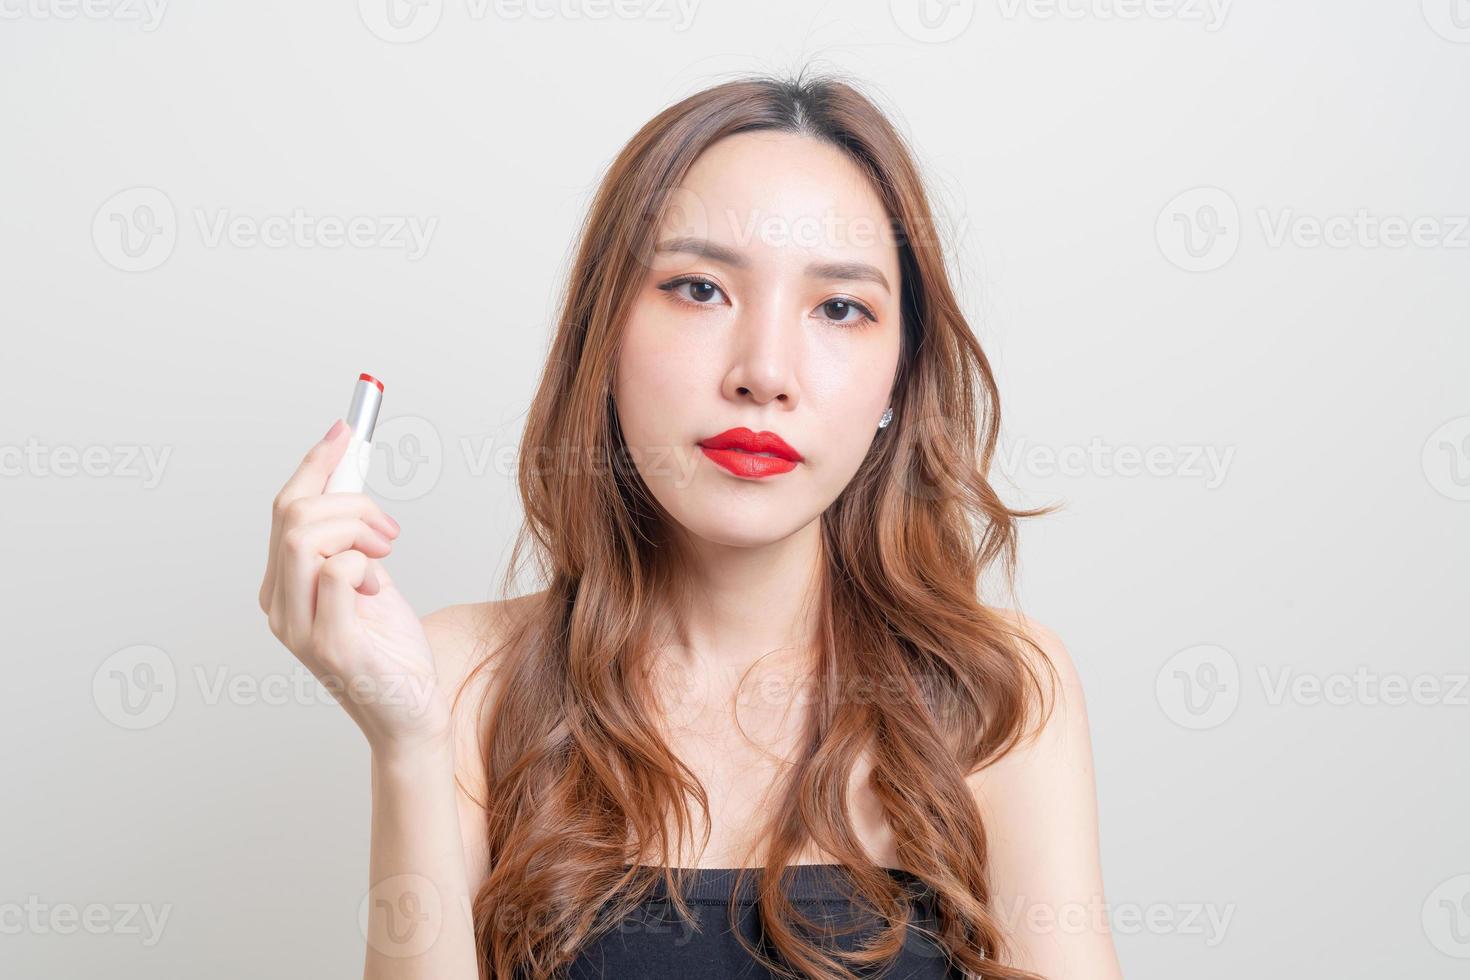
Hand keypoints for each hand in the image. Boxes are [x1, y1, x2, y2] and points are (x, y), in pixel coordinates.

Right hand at [258, 419, 449, 753]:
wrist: (411, 713)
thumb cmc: (392, 649)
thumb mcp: (371, 576)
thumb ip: (353, 533)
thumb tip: (350, 469)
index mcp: (283, 585)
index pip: (285, 507)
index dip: (318, 462)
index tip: (348, 428)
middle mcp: (280, 604)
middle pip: (292, 514)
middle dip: (350, 501)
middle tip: (389, 528)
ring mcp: (298, 627)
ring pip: (305, 535)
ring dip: (358, 529)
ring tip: (386, 554)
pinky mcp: (328, 644)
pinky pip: (338, 571)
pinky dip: (366, 565)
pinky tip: (380, 590)